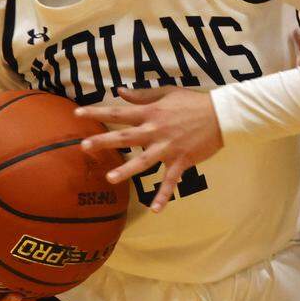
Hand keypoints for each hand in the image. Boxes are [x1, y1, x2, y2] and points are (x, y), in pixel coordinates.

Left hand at [75, 87, 222, 212]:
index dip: (97, 112)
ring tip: (109, 178)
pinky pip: (170, 181)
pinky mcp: (181, 161)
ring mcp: (168, 148)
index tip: (78, 114)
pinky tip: (155, 210)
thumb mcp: (167, 93)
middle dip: (104, 142)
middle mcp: (156, 131)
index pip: (119, 112)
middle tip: (84, 147)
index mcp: (151, 113)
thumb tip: (119, 91)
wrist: (221, 114)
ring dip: (127, 170)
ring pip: (144, 161)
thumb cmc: (193, 102)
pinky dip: (164, 195)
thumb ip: (142, 94)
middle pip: (125, 137)